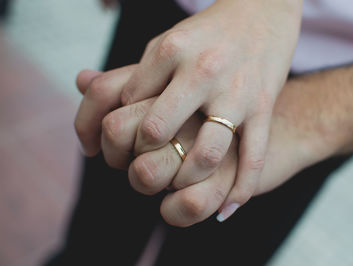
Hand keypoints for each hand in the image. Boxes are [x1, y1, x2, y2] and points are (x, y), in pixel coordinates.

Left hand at [80, 0, 302, 213]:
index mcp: (171, 51)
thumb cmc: (207, 33)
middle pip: (155, 131)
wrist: (263, 11)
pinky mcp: (263, 106)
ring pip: (205, 155)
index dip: (117, 129)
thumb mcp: (165, 42)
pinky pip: (252, 157)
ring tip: (179, 184)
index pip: (125, 104)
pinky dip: (239, 191)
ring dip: (185, 179)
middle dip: (141, 156)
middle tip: (143, 165)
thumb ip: (131, 72)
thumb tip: (85, 91)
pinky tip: (224, 211)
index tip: (123, 140)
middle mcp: (201, 72)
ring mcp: (235, 92)